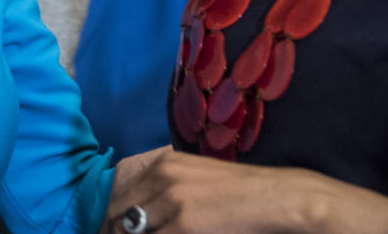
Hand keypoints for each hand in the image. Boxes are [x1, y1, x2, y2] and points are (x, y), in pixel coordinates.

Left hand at [103, 150, 387, 233]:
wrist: (284, 199)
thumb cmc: (244, 193)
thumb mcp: (200, 176)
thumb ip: (168, 184)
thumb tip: (139, 208)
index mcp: (163, 159)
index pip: (115, 181)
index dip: (105, 208)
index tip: (103, 225)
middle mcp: (162, 174)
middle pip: (116, 209)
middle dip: (109, 228)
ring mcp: (172, 199)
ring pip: (131, 228)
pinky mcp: (184, 225)